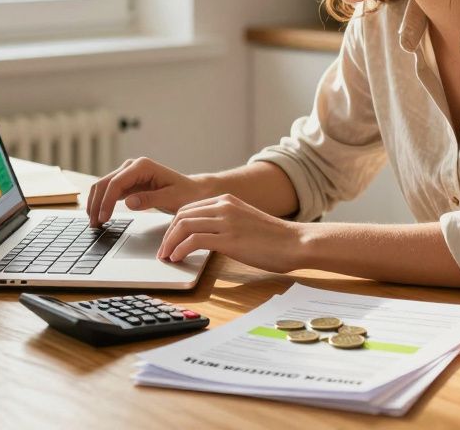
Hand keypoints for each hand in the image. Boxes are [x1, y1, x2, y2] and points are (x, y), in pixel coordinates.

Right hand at [85, 157, 212, 226]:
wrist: (193, 191)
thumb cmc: (186, 194)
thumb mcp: (172, 198)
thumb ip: (150, 199)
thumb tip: (129, 202)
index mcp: (143, 166)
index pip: (116, 182)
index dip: (107, 201)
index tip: (103, 217)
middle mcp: (132, 166)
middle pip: (105, 183)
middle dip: (96, 204)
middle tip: (94, 225)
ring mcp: (128, 173)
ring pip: (103, 186)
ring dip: (96, 204)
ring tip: (94, 223)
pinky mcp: (127, 182)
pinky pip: (109, 191)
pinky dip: (102, 203)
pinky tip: (99, 216)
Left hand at [157, 193, 304, 273]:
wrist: (296, 242)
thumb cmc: (275, 239)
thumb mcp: (245, 222)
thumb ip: (226, 224)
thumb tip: (206, 238)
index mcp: (227, 200)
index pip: (189, 208)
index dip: (174, 225)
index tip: (169, 240)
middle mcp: (224, 206)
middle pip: (181, 215)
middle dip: (168, 234)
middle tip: (163, 251)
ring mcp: (226, 220)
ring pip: (183, 225)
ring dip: (170, 243)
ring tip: (167, 257)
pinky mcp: (229, 237)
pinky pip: (194, 240)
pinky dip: (181, 249)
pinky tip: (178, 258)